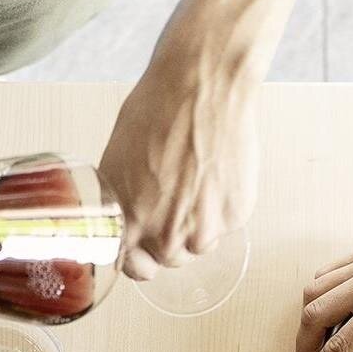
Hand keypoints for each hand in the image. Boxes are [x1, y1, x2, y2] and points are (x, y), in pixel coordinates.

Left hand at [98, 20, 261, 277]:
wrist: (204, 84)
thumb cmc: (157, 110)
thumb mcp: (116, 159)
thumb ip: (121, 201)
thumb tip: (125, 222)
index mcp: (129, 220)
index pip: (134, 267)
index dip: (141, 259)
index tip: (146, 251)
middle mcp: (165, 233)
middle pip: (171, 259)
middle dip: (172, 238)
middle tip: (178, 200)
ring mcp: (203, 227)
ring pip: (202, 246)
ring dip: (201, 225)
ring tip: (199, 184)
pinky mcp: (235, 213)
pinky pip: (228, 224)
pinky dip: (225, 206)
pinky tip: (218, 172)